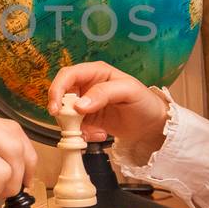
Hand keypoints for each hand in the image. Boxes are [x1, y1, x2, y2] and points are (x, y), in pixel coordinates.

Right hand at [47, 61, 168, 147]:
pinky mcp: (88, 120)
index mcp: (96, 72)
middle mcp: (87, 86)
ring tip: (96, 133)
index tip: (56, 108)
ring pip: (66, 114)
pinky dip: (83, 134)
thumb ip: (104, 93)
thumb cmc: (144, 102)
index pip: (68, 75)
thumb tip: (79, 105)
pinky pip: (75, 127)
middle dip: (63, 112)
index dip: (58, 89)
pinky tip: (100, 135)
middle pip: (62, 94)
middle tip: (70, 126)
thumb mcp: (128, 91)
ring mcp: (86, 104)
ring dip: (75, 126)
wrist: (152, 125)